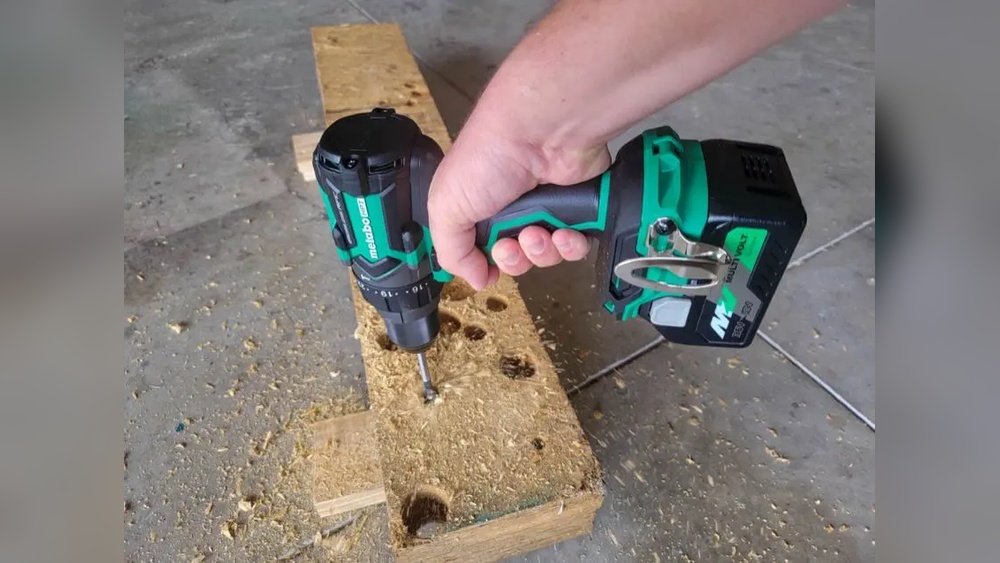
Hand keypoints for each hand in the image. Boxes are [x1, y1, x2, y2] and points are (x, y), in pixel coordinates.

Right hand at [428, 121, 609, 289]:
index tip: (486, 264)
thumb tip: (474, 279)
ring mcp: (547, 208)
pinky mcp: (579, 208)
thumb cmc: (488, 156)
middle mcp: (512, 208)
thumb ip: (451, 250)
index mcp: (477, 206)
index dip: (485, 262)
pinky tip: (562, 232)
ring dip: (540, 252)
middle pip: (516, 259)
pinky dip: (569, 246)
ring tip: (538, 232)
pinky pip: (576, 246)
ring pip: (547, 256)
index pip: (482, 251)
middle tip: (513, 243)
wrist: (539, 133)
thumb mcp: (446, 206)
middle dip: (514, 260)